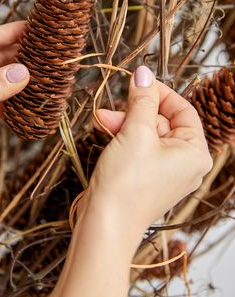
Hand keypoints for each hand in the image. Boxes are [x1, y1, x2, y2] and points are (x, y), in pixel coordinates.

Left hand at [0, 22, 28, 165]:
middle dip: (21, 57)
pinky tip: (19, 107)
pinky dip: (11, 101)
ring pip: (1, 78)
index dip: (11, 32)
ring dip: (20, 80)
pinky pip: (0, 98)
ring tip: (40, 82)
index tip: (34, 29)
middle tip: (46, 57)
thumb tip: (22, 72)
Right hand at [89, 65, 212, 246]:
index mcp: (194, 152)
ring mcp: (166, 172)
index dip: (159, 92)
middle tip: (112, 105)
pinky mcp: (147, 178)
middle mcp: (185, 163)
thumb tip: (144, 73)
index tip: (138, 81)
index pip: (183, 110)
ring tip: (101, 119)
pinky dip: (123, 138)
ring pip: (147, 134)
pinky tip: (104, 130)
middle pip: (162, 122)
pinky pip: (139, 149)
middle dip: (134, 111)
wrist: (106, 223)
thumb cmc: (127, 181)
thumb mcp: (136, 132)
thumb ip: (142, 100)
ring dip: (124, 123)